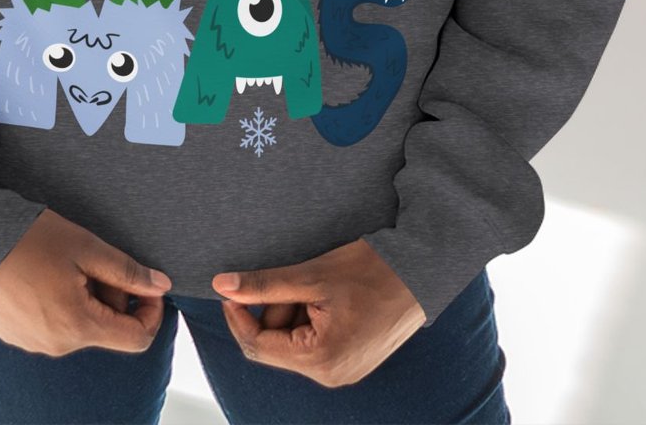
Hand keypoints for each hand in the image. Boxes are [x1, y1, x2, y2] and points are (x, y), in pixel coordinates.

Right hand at [0, 208, 170, 355]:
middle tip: (94, 259)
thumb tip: (161, 286)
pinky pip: (54, 324)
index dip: (151, 311)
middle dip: (112, 295)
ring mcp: (34, 342)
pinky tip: (46, 273)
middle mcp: (57, 344)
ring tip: (66, 262)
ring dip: (87, 297)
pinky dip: (62, 302)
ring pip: (81, 325)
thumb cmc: (28, 239)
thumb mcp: (86, 247)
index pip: (136, 339)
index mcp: (78, 326)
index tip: (145, 284)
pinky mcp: (17, 334)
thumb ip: (127, 271)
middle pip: (107, 328)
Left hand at [211, 239, 425, 387]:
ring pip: (294, 342)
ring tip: (319, 285)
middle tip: (295, 279)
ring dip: (294, 311)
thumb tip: (221, 286)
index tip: (234, 287)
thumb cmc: (371, 269)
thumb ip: (264, 285)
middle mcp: (331, 375)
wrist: (423, 270)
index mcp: (321, 360)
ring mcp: (344, 371)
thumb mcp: (312, 274)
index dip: (239, 314)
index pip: (258, 345)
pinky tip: (329, 296)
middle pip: (276, 345)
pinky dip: (310, 317)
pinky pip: (314, 343)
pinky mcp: (352, 360)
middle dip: (275, 309)